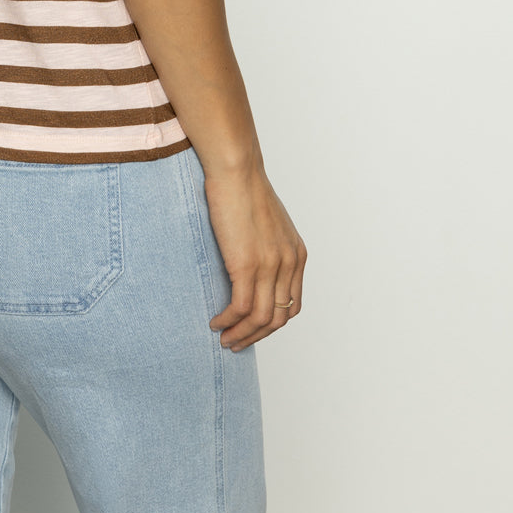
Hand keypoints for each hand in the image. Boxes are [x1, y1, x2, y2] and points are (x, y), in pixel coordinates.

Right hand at [202, 160, 305, 350]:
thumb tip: (250, 263)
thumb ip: (267, 246)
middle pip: (279, 318)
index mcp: (296, 254)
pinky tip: (216, 322)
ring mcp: (270, 266)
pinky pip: (241, 307)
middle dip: (257, 336)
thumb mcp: (267, 223)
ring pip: (261, 319)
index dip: (272, 323)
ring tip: (224, 339)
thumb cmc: (244, 189)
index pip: (292, 304)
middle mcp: (288, 263)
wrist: (236, 170)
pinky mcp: (247, 265)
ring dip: (242, 335)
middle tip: (236, 342)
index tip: (252, 328)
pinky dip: (229, 321)